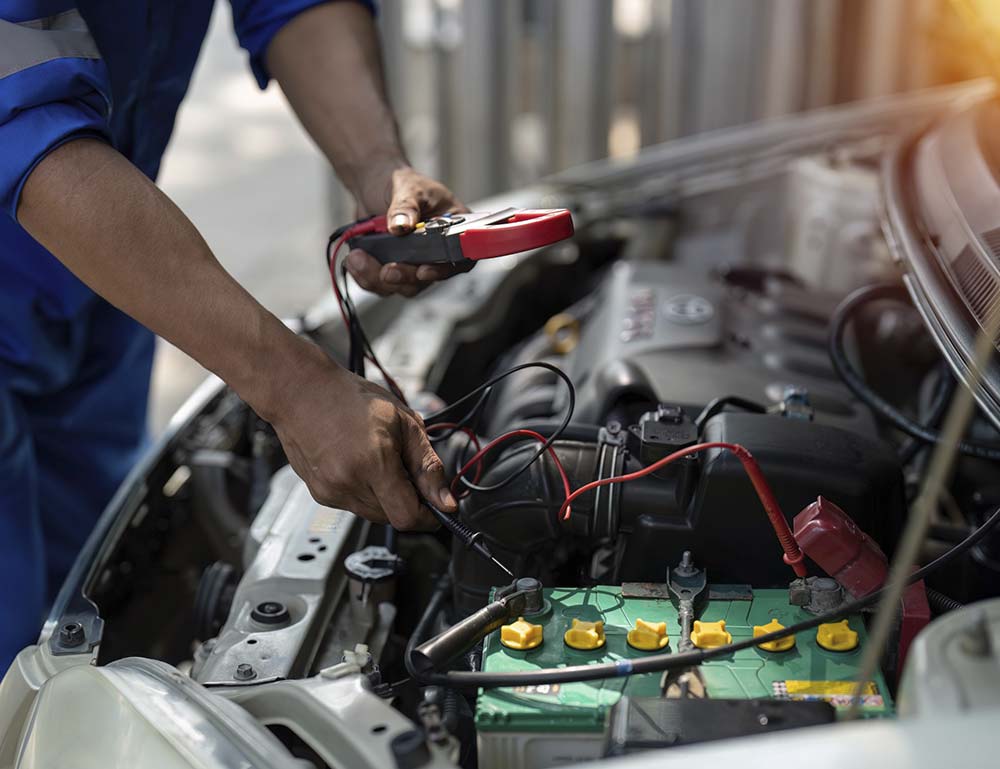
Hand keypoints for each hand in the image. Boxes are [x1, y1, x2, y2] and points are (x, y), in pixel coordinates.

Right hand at [267, 340, 456, 528]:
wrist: (302, 390)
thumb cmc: (350, 397)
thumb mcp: (405, 423)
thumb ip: (428, 467)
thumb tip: (445, 501)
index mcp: (372, 463)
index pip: (408, 517)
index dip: (429, 517)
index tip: (437, 508)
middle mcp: (347, 483)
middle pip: (392, 518)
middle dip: (408, 501)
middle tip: (405, 468)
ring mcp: (330, 491)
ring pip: (374, 514)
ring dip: (387, 497)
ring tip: (379, 460)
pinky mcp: (319, 494)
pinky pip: (354, 505)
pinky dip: (366, 492)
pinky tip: (359, 463)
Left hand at [347, 166, 470, 296]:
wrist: (378, 185)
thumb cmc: (404, 183)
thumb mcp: (409, 188)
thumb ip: (406, 206)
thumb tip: (401, 227)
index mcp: (453, 230)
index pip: (458, 260)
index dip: (443, 270)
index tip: (423, 271)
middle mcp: (437, 252)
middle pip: (426, 279)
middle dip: (403, 277)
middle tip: (386, 271)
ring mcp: (414, 263)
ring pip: (402, 286)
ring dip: (378, 279)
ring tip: (357, 259)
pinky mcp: (393, 268)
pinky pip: (381, 284)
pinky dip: (366, 276)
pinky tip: (354, 260)